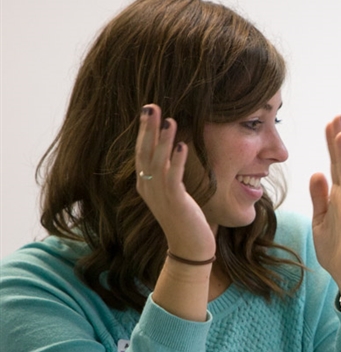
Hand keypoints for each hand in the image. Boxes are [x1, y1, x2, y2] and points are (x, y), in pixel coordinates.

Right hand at [135, 105, 215, 260]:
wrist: (189, 245)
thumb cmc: (184, 217)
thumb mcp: (173, 191)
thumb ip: (169, 172)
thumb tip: (173, 149)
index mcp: (145, 183)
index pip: (140, 151)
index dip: (143, 131)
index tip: (148, 110)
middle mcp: (148, 187)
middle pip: (144, 152)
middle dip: (147, 129)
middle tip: (151, 106)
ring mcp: (160, 195)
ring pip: (158, 162)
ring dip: (163, 140)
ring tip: (170, 120)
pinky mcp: (175, 202)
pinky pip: (174, 178)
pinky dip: (178, 161)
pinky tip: (183, 145)